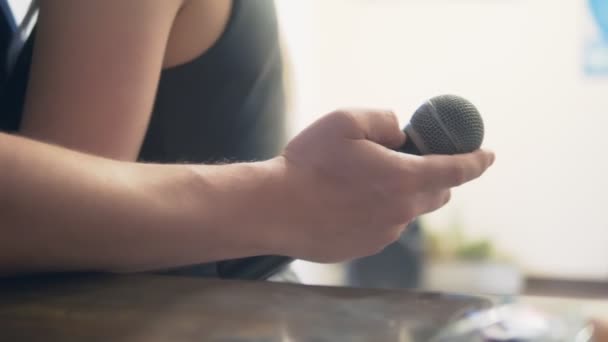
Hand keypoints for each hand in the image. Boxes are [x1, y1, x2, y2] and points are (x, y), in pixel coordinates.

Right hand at [270, 109, 494, 262]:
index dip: (477, 161)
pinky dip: (378, 212)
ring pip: (408, 211)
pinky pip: (384, 226)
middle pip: (437, 193)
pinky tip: (348, 203)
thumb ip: (384, 120)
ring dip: (401, 194)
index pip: (457, 171)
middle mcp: (401, 211)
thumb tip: (399, 133)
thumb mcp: (346, 120)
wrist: (274, 208)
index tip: (488, 156)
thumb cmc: (308, 163)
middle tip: (413, 160)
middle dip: (436, 176)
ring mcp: (383, 234)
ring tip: (365, 181)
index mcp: (404, 178)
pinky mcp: (365, 247)